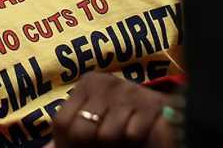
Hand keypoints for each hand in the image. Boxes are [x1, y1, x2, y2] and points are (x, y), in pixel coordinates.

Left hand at [52, 72, 173, 146]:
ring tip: (121, 137)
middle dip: (93, 144)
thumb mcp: (88, 124)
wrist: (159, 120)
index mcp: (87, 84)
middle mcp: (106, 81)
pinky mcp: (152, 103)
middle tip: (104, 142)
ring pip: (108, 135)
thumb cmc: (116, 123)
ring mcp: (130, 89)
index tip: (82, 143)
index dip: (71, 143)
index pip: (64, 124)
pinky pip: (132, 134)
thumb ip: (67, 131)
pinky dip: (134, 140)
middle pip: (84, 131)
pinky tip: (137, 132)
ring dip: (115, 143)